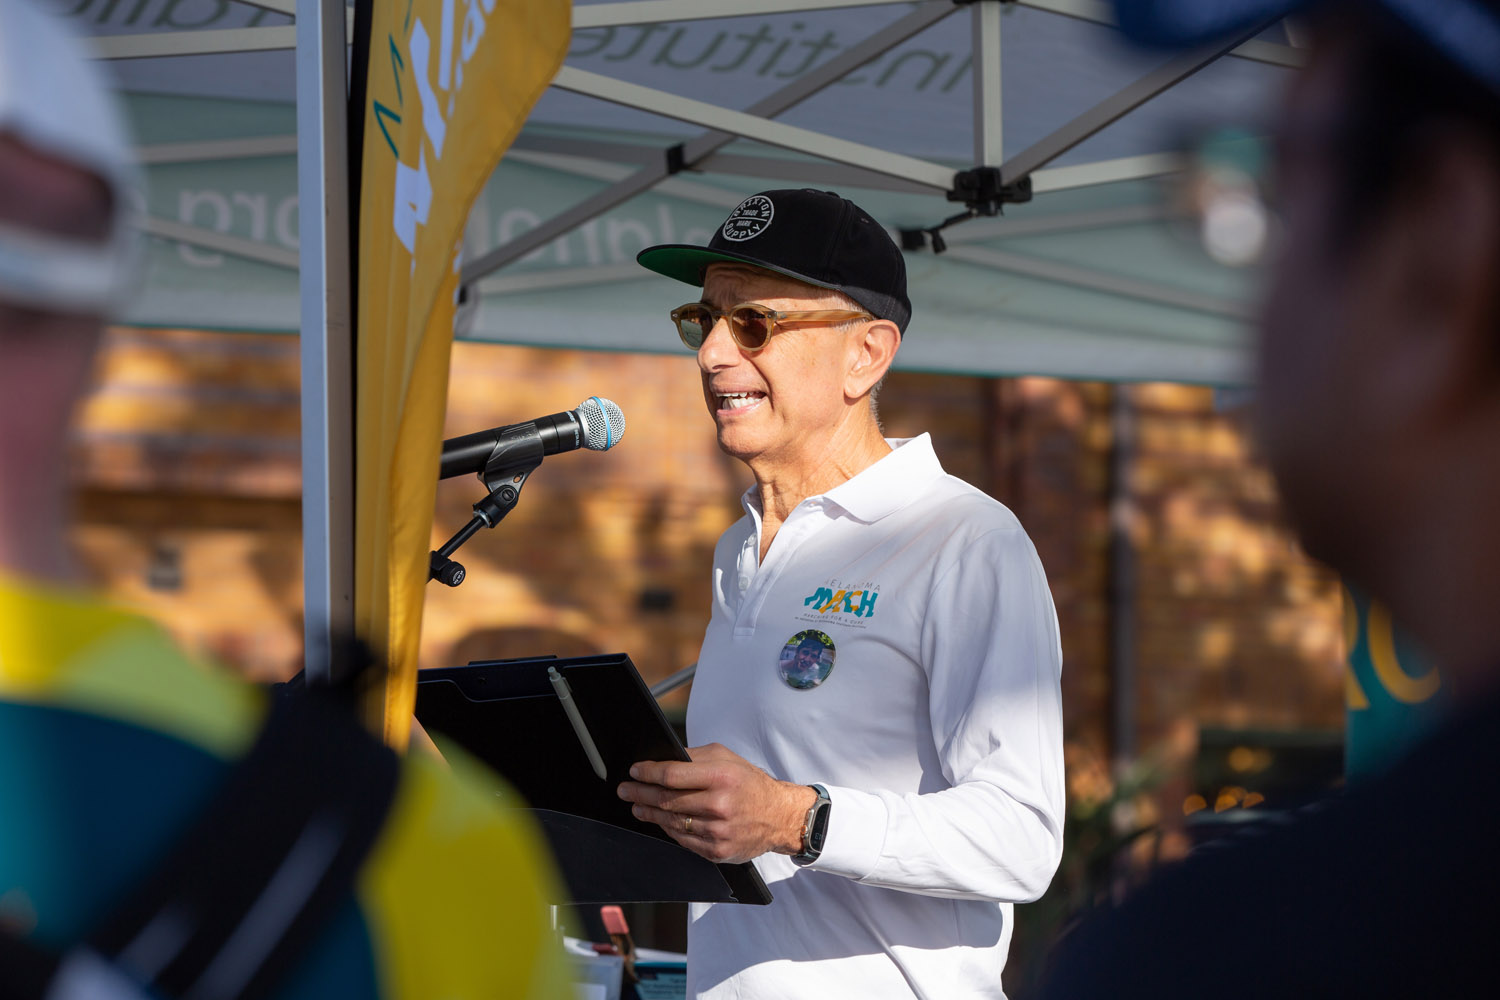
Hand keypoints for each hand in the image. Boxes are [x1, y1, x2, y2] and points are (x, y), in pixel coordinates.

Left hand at [617, 743, 817, 863]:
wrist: (779, 817)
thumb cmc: (750, 784)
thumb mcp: (727, 758)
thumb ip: (695, 757)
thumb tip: (663, 759)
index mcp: (722, 777)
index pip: (673, 775)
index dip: (648, 773)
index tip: (634, 771)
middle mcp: (719, 804)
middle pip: (668, 800)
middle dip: (641, 793)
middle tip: (625, 790)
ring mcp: (718, 831)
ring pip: (672, 822)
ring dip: (650, 813)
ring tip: (637, 805)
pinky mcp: (717, 851)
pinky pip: (683, 840)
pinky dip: (668, 829)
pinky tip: (659, 821)